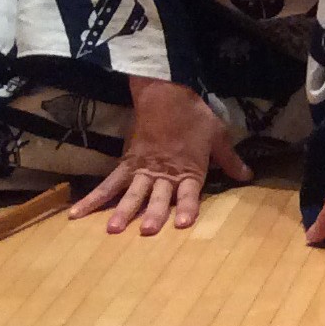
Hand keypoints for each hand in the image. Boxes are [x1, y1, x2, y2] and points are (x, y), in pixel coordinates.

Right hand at [69, 78, 252, 233]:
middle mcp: (164, 173)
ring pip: (132, 193)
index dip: (188, 207)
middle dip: (154, 213)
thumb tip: (248, 176)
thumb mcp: (218, 137)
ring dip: (124, 211)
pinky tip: (76, 214)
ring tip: (114, 230)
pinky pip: (109, 183)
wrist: (167, 94)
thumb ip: (230, 160)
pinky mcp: (127, 164)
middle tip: (148, 231)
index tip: (184, 223)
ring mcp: (143, 170)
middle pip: (158, 196)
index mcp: (189, 169)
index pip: (190, 193)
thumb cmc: (195, 117)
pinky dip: (93, 198)